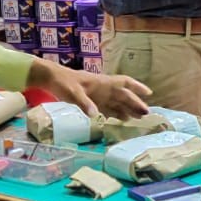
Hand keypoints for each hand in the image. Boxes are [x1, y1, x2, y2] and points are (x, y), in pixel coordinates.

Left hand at [28, 59, 150, 117]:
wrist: (51, 79)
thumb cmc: (63, 82)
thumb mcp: (72, 92)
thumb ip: (84, 103)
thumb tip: (96, 115)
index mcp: (102, 83)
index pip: (124, 83)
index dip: (137, 87)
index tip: (149, 93)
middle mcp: (103, 89)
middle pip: (123, 95)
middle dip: (135, 103)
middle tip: (146, 114)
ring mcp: (98, 95)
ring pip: (117, 102)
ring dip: (127, 109)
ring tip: (138, 119)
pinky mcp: (91, 101)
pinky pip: (107, 108)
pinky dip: (115, 114)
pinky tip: (120, 120)